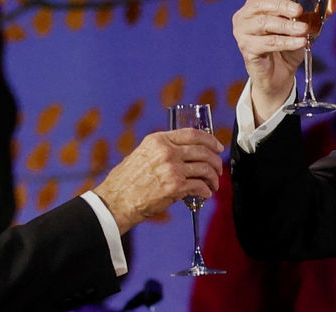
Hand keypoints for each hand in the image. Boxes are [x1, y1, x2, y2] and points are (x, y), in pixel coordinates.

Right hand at [94, 128, 223, 234]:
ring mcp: (172, 169)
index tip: (217, 146)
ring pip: (205, 169)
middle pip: (203, 151)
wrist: (116, 200)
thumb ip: (162, 149)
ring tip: (213, 185)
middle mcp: (167, 151)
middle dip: (216, 161)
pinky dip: (206, 191)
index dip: (210, 140)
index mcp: (159, 140)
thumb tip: (184, 151)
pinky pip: (200, 186)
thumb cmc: (126, 181)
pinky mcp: (175, 187)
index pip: (193, 134)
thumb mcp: (142, 153)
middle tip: (218, 169)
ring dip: (213, 178)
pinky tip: (206, 193)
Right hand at [231, 0, 335, 123]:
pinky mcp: (247, 50)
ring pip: (263, 24)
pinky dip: (286, 42)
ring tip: (304, 29)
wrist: (279, 75)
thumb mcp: (306, 25)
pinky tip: (301, 42)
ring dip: (286, 26)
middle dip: (281, 6)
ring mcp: (243, 33)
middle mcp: (245, 16)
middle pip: (259, 4)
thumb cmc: (288, 44)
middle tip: (299, 10)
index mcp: (256, 4)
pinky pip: (267, 44)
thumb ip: (321, 11)